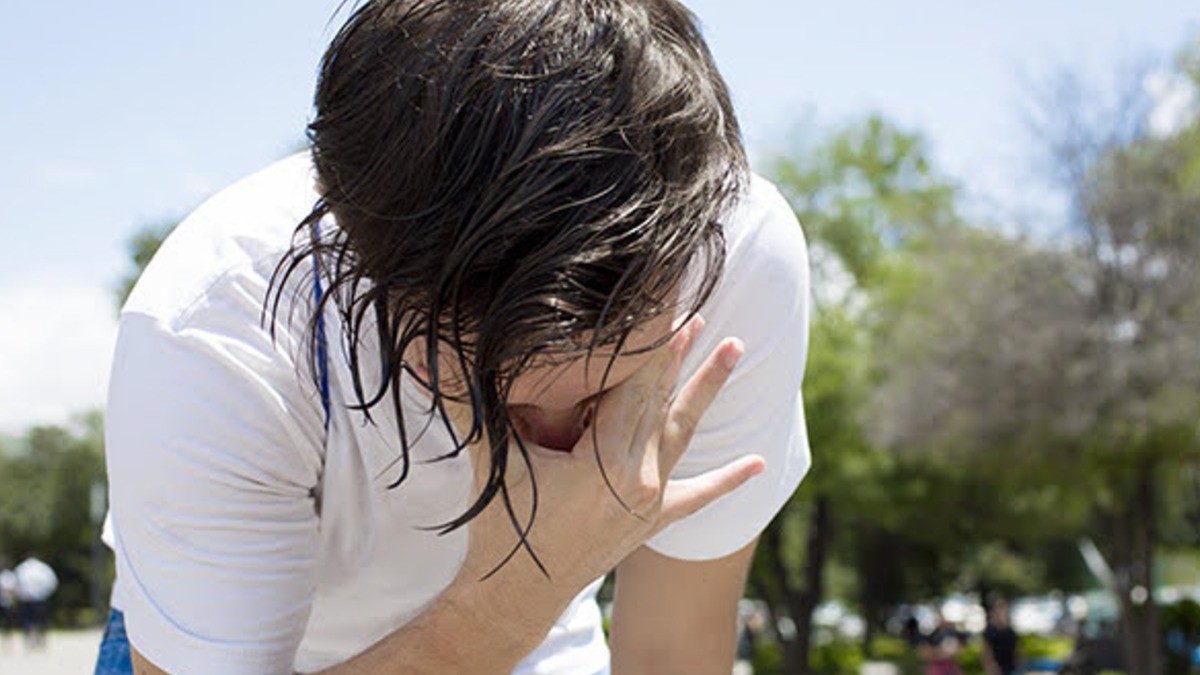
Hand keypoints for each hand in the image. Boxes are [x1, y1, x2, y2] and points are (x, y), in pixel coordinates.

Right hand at [455, 316, 765, 591]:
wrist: (514, 596)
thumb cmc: (500, 528)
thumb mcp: (490, 460)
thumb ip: (466, 404)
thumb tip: (427, 358)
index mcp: (603, 463)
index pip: (631, 386)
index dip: (647, 342)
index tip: (665, 303)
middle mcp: (637, 481)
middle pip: (659, 401)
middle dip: (678, 352)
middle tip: (699, 308)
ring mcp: (648, 502)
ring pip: (682, 433)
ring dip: (706, 391)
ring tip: (735, 348)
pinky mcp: (651, 522)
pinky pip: (696, 497)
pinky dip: (726, 481)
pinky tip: (758, 464)